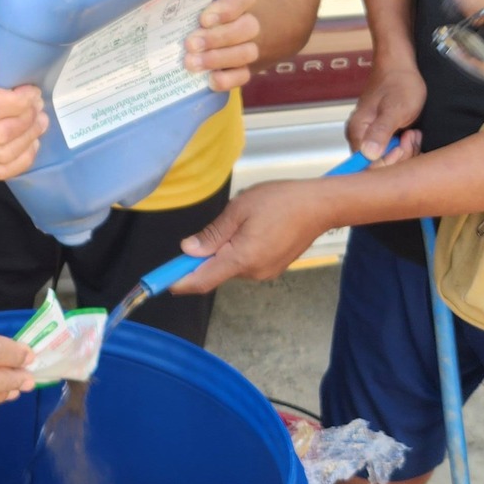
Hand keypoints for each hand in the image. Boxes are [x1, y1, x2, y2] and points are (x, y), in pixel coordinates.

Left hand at [174, 179, 341, 290]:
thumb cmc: (281, 201)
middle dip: (207, 254)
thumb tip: (188, 250)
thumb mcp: (239, 209)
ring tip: (245, 219)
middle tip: (220, 224)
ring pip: (231, 265)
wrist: (321, 205)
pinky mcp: (274, 267)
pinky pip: (246, 262)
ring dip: (226, 249)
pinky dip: (239, 250)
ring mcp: (266, 272)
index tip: (162, 282)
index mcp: (242, 259)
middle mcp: (254, 272)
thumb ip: (212, 234)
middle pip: (216, 271)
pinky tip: (254, 227)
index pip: (202, 280)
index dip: (179, 282)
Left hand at [185, 0, 259, 91]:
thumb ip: (185, 2)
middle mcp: (248, 23)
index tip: (204, 20)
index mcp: (238, 0)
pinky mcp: (243, 70)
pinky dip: (228, 79)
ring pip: (247, 52)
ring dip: (218, 58)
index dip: (226, 9)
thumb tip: (158, 4)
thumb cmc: (195, 15)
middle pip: (248, 27)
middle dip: (217, 37)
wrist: (208, 39)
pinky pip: (244, 75)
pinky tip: (210, 80)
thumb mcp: (193, 3)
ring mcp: (248, 47)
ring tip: (192, 63)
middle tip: (190, 44)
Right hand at [347, 57, 425, 161]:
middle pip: (378, 166)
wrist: (401, 66)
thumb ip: (380, 132)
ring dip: (406, 150)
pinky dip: (407, 146)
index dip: (388, 162)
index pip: (367, 166)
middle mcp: (361, 138)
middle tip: (410, 135)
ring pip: (389, 160)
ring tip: (412, 131)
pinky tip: (411, 133)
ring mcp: (371, 138)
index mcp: (358, 133)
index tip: (402, 144)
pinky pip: (394, 152)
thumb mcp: (395, 108)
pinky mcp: (382, 136)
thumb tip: (368, 155)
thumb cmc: (399, 83)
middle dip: (400, 155)